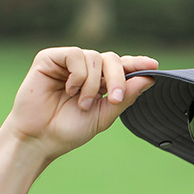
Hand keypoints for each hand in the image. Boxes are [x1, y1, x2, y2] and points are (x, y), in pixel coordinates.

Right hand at [5, 47, 157, 160]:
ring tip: (81, 102)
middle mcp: (84, 69)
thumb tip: (149, 78)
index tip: (154, 66)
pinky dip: (78, 75)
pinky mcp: (50, 58)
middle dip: (118, 78)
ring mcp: (67, 63)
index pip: (121, 67)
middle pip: (112, 59)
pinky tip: (68, 90)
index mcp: (98, 82)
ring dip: (92, 84)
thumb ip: (126, 97)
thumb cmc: (68, 130)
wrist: (40, 139)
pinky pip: (75, 55)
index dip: (137, 64)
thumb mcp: (104, 116)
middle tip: (114, 99)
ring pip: (94, 57)